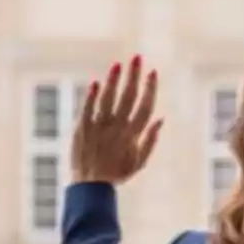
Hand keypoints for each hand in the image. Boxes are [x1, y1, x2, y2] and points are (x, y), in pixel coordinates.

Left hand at [71, 55, 162, 184]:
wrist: (91, 186)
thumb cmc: (116, 173)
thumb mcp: (138, 162)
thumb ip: (150, 141)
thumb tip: (160, 120)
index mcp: (132, 136)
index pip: (145, 107)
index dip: (150, 89)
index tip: (153, 72)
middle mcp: (117, 129)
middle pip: (128, 98)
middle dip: (134, 76)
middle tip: (137, 57)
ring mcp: (99, 127)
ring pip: (108, 99)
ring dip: (113, 80)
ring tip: (118, 64)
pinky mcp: (82, 127)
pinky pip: (87, 108)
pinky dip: (91, 96)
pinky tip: (96, 82)